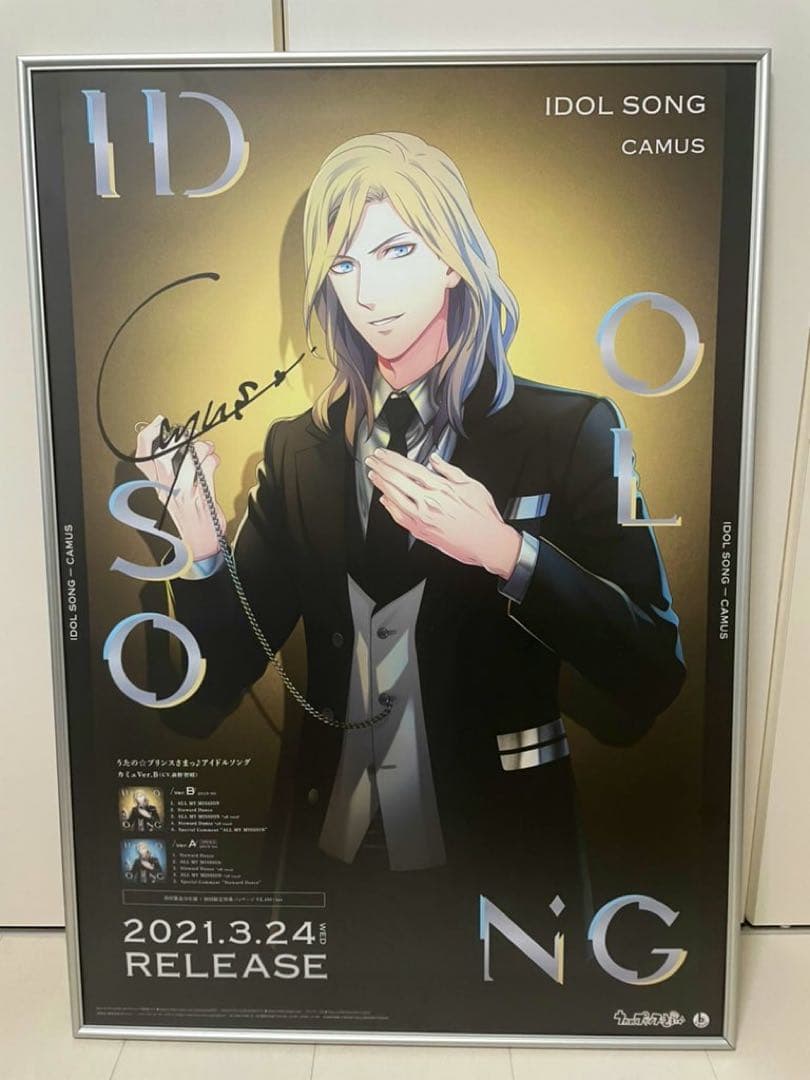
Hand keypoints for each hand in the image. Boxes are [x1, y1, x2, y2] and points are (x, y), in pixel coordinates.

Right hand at [135, 415, 225, 561]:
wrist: (202, 544)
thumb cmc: (192, 517)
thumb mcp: (177, 493)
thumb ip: (180, 470)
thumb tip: (191, 444)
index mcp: (158, 486)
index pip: (143, 457)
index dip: (148, 436)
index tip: (159, 422)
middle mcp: (167, 489)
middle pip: (163, 454)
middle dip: (180, 439)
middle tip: (192, 437)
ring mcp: (183, 493)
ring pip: (188, 458)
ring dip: (202, 448)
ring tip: (208, 450)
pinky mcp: (200, 497)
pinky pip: (206, 468)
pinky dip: (213, 460)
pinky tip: (214, 461)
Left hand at [366, 449, 521, 579]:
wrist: (487, 543)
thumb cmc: (482, 516)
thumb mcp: (471, 485)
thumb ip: (450, 471)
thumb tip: (435, 460)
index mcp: (440, 488)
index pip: (409, 469)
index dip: (392, 459)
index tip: (382, 453)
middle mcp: (428, 503)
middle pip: (397, 481)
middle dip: (381, 468)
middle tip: (372, 460)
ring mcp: (422, 519)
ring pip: (394, 498)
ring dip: (381, 485)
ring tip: (374, 475)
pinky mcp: (422, 532)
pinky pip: (399, 517)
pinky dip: (389, 507)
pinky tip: (385, 500)